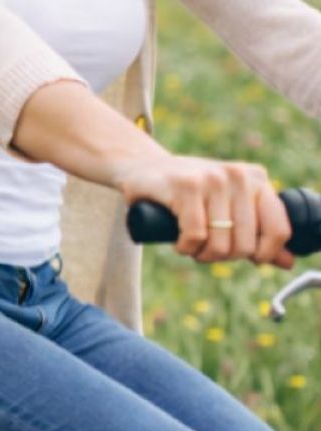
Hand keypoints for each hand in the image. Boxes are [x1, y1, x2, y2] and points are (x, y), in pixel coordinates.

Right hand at [119, 154, 291, 267]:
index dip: (264, 253)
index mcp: (256, 179)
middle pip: (246, 244)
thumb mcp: (229, 206)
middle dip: (224, 256)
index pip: (278, 228)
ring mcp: (212, 178)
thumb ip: (259, 232)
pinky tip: (179, 243)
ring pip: (220, 243)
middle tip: (207, 250)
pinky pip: (195, 236)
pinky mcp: (186, 186)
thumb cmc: (190, 192)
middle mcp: (238, 176)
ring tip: (192, 246)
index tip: (248, 258)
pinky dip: (186, 248)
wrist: (143, 168)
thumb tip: (287, 262)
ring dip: (203, 255)